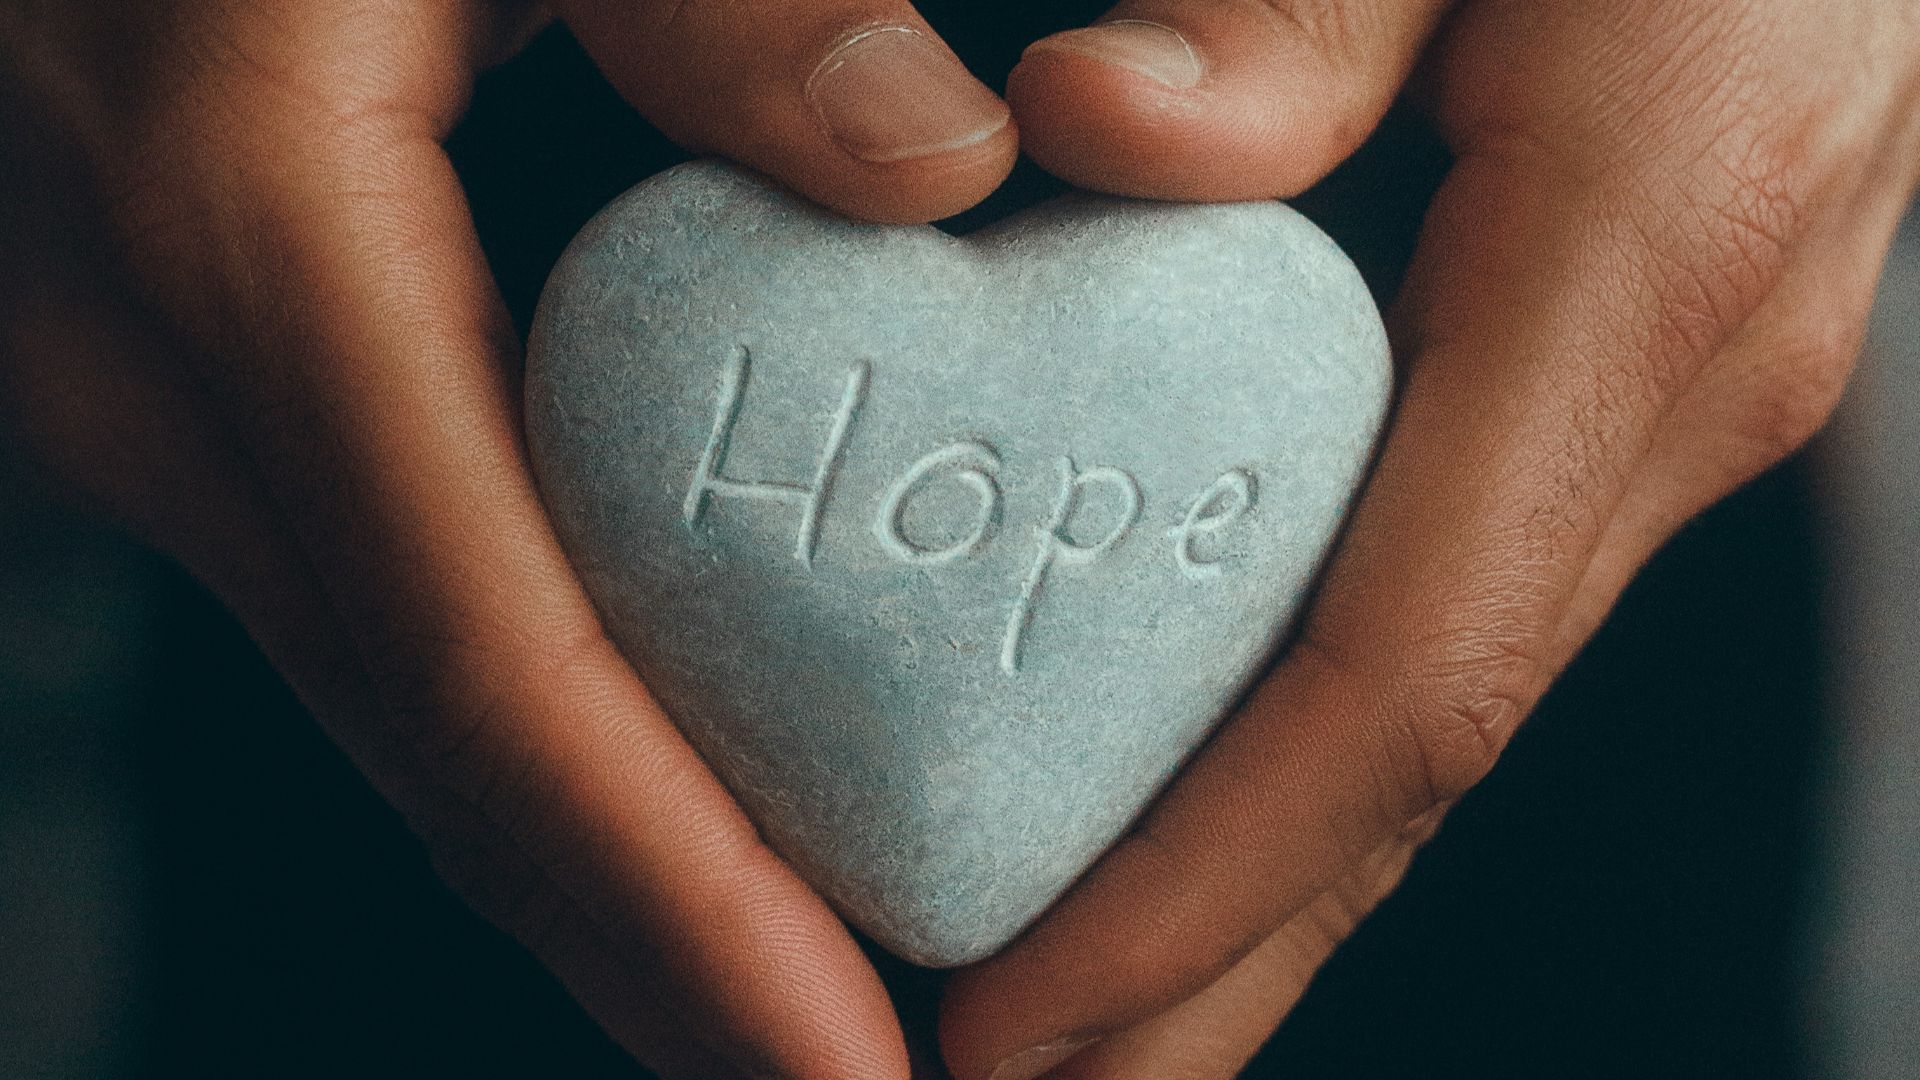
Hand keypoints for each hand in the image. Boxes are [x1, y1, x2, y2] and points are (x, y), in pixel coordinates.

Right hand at [0, 1, 1022, 1075]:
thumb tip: (941, 159)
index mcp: (250, 235)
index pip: (497, 662)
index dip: (680, 892)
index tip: (846, 1058)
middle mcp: (158, 366)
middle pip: (441, 754)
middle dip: (652, 959)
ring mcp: (145, 394)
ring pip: (398, 721)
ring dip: (596, 888)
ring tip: (783, 1018)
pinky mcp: (186, 388)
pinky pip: (377, 627)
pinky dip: (529, 760)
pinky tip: (654, 817)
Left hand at [939, 1, 1919, 1076]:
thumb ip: (1291, 17)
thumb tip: (1081, 125)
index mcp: (1642, 260)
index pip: (1399, 674)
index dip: (1202, 879)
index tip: (1014, 1012)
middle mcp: (1678, 390)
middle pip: (1418, 766)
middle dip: (1217, 971)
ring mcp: (1668, 410)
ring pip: (1437, 724)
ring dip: (1262, 900)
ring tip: (1082, 1032)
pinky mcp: (1624, 394)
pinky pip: (1453, 629)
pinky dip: (1318, 769)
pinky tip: (1208, 825)